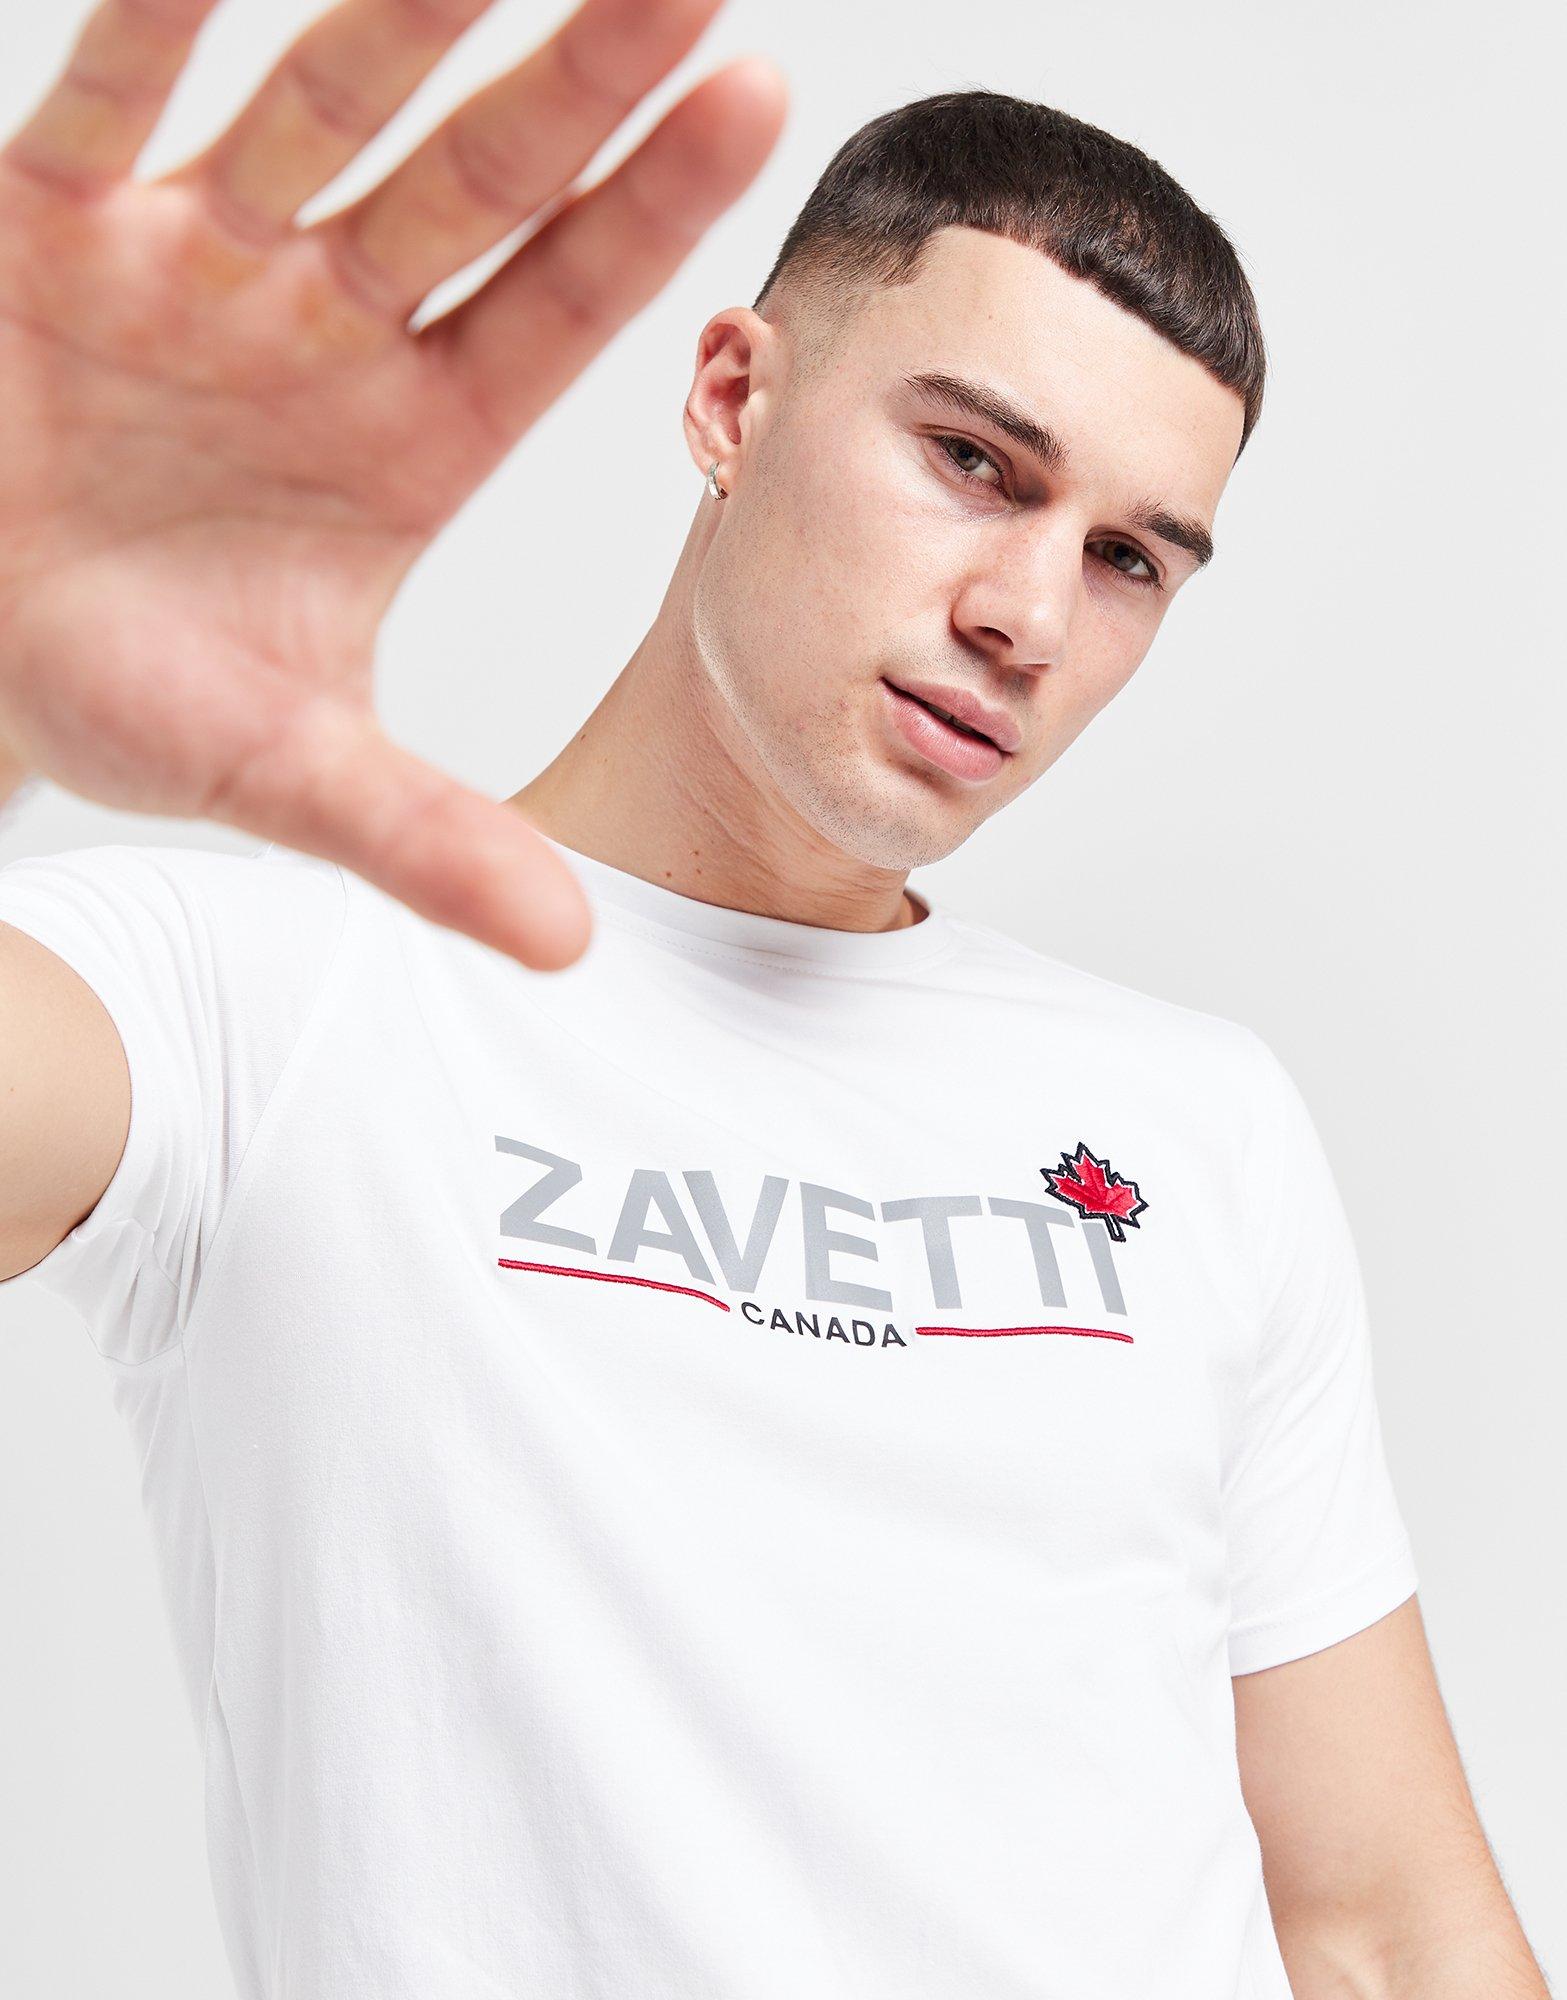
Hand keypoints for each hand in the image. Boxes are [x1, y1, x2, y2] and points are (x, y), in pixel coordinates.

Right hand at [0, 0, 785, 967]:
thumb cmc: (132, 693)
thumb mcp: (287, 773)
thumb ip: (426, 838)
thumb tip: (572, 944)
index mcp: (407, 438)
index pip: (553, 305)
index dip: (645, 209)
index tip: (754, 100)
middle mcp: (320, 325)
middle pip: (470, 180)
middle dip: (571, 78)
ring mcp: (193, 259)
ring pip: (317, 111)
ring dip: (403, 15)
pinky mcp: (52, 222)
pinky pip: (110, 95)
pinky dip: (155, 22)